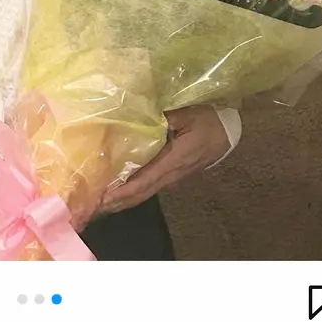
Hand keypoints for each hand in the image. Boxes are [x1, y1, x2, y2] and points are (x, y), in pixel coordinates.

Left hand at [98, 105, 229, 215]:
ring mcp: (172, 176)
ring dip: (123, 199)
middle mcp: (171, 173)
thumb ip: (165, 117)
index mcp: (173, 160)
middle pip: (141, 194)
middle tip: (93, 207)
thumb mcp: (187, 114)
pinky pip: (149, 186)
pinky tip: (118, 190)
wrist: (228, 131)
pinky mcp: (172, 173)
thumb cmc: (208, 120)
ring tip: (100, 203)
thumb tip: (140, 116)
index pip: (144, 180)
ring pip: (144, 193)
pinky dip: (131, 191)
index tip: (104, 197)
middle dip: (117, 202)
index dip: (123, 191)